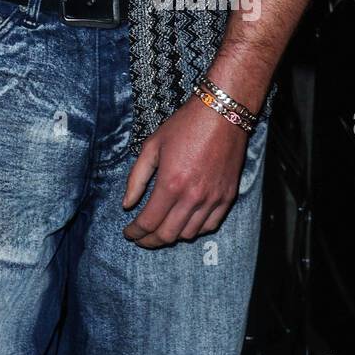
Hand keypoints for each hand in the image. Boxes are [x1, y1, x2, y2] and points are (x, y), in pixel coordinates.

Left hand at [121, 96, 249, 248]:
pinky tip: (184, 223)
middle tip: (140, 237)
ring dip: (171, 236)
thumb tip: (127, 204)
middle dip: (150, 240)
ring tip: (160, 229)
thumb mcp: (152, 146)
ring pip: (189, 234)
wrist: (222, 114)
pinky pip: (210, 226)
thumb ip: (137, 177)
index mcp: (170, 184)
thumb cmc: (184, 126)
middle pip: (168, 234)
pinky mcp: (228, 197)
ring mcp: (213, 199)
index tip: (128, 233)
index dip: (135, 232)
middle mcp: (192, 197)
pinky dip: (195, 230)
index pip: (149, 222)